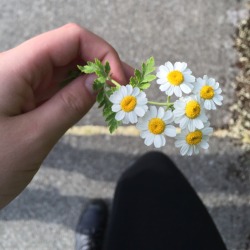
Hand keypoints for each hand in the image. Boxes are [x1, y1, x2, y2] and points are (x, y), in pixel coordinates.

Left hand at [0, 23, 132, 207]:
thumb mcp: (34, 136)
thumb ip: (69, 105)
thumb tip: (99, 83)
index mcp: (15, 68)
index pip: (70, 39)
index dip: (101, 53)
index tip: (120, 80)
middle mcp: (19, 69)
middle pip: (70, 51)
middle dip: (103, 66)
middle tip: (127, 86)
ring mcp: (23, 85)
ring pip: (66, 70)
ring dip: (94, 80)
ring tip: (118, 93)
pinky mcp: (27, 100)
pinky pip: (58, 88)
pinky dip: (80, 93)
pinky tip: (96, 100)